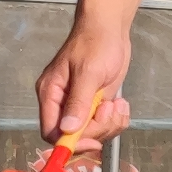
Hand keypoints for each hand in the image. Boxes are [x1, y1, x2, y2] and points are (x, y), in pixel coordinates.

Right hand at [33, 16, 134, 147]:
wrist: (111, 29)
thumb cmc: (95, 43)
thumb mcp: (88, 73)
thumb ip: (78, 103)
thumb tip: (68, 130)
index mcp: (51, 94)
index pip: (51, 131)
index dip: (70, 142)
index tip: (93, 140)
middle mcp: (62, 103)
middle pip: (75, 136)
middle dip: (97, 129)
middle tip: (109, 110)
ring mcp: (80, 105)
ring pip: (93, 132)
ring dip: (110, 124)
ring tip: (117, 105)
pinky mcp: (96, 103)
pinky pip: (105, 123)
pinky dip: (116, 119)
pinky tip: (120, 103)